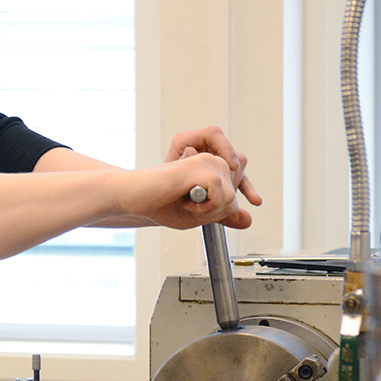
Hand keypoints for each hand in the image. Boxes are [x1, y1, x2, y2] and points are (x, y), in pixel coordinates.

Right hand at [112, 149, 250, 229]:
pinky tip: (187, 203)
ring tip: (187, 204)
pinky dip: (205, 206)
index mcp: (211, 167)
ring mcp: (204, 161)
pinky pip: (220, 192)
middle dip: (216, 211)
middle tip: (191, 208)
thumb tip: (248, 220)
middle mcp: (210, 160)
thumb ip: (222, 215)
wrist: (132, 196)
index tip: (202, 211)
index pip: (238, 191)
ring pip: (231, 195)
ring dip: (209, 210)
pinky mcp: (196, 167)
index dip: (225, 208)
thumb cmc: (158, 203)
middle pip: (236, 194)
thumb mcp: (197, 215)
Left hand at [164, 126, 261, 207]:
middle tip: (231, 187)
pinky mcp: (218, 173)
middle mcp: (202, 148)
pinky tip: (254, 201)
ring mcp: (212, 160)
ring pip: (236, 165)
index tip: (230, 166)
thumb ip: (184, 169)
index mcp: (186, 140)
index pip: (213, 134)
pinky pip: (236, 179)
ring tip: (250, 199)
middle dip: (234, 170)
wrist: (153, 201)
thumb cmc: (157, 187)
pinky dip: (245, 190)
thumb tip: (194, 155)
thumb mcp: (170, 178)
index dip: (225, 148)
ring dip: (242, 182)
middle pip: (229, 150)